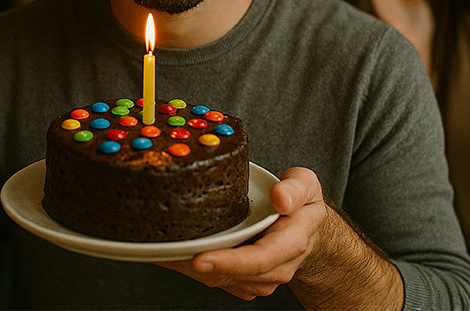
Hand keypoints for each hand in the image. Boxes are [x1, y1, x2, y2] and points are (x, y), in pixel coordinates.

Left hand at [156, 167, 328, 300]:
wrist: (309, 233)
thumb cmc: (303, 206)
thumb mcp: (306, 186)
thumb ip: (295, 189)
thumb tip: (280, 198)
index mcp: (290, 243)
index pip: (259, 259)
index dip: (229, 262)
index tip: (199, 260)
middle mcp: (274, 268)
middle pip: (232, 274)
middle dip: (196, 267)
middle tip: (162, 253)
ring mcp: (259, 279)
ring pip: (219, 280)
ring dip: (189, 269)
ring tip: (160, 252)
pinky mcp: (244, 282)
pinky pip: (216, 280)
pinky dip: (193, 269)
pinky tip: (172, 255)